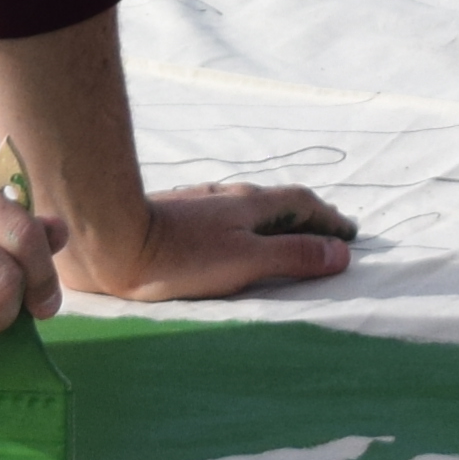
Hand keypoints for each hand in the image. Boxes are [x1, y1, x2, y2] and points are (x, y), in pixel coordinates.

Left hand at [66, 181, 359, 302]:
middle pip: (278, 202)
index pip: (304, 204)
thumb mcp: (246, 263)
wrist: (109, 241)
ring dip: (272, 220)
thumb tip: (341, 253)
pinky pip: (220, 215)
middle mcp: (229, 196)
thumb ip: (293, 257)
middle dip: (305, 217)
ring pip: (247, 207)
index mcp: (252, 206)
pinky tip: (224, 235)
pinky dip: (240, 225)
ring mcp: (199, 203)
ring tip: (279, 236)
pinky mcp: (173, 215)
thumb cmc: (180, 258)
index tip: (349, 235)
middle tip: (324, 233)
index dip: (329, 220)